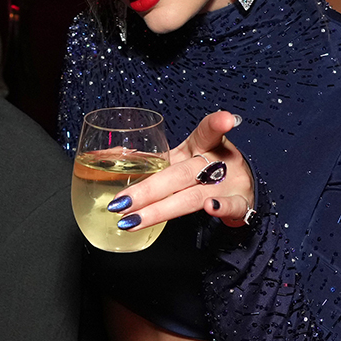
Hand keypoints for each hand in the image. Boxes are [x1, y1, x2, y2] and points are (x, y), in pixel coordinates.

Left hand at [110, 111, 253, 230]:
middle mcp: (214, 163)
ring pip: (193, 196)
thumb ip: (147, 158)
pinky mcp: (239, 204)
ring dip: (162, 209)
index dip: (215, 124)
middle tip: (119, 202)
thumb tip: (100, 156)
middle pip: (180, 174)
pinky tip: (210, 209)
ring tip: (133, 220)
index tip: (225, 120)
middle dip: (147, 189)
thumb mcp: (180, 157)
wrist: (240, 190)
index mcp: (200, 147)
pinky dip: (221, 209)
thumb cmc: (202, 169)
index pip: (206, 132)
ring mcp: (227, 185)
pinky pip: (231, 207)